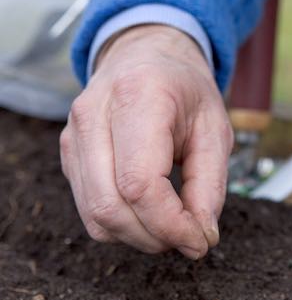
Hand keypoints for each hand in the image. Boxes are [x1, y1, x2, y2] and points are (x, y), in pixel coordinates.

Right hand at [60, 25, 232, 258]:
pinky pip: (89, 209)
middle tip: (191, 239)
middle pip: (110, 206)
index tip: (200, 242)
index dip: (171, 225)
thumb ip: (211, 186)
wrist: (147, 57)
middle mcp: (94, 115)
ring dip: (139, 237)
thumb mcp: (216, 131)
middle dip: (155, 237)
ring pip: (95, 215)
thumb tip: (201, 237)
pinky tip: (151, 215)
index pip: (140, 184)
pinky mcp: (68, 154)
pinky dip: (123, 226)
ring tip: (174, 227)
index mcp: (138, 97)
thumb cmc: (186, 92)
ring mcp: (73, 135)